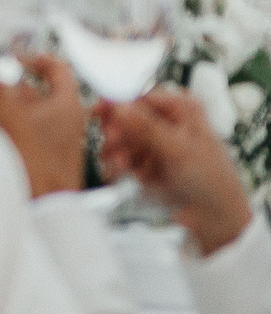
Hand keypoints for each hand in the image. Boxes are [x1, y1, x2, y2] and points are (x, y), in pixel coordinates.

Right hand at [0, 45, 87, 197]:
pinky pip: (4, 133)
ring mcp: (42, 142)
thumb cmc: (41, 169)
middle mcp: (56, 122)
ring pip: (10, 112)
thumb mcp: (8, 116)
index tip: (10, 54)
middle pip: (22, 90)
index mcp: (65, 106)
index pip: (56, 69)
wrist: (43, 215)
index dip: (33, 57)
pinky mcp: (27, 158)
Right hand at [100, 91, 257, 255]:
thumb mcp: (180, 150)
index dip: (117, 102)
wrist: (215, 217)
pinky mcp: (144, 162)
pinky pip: (121, 156)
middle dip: (116, 130)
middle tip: (112, 142)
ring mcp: (153, 143)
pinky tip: (122, 171)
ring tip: (121, 164)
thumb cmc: (213, 180)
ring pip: (120, 137)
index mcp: (181, 109)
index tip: (99, 111)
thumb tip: (119, 105)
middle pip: (125, 116)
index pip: (140, 96)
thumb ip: (146, 127)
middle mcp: (165, 122)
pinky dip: (118, 164)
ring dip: (115, 150)